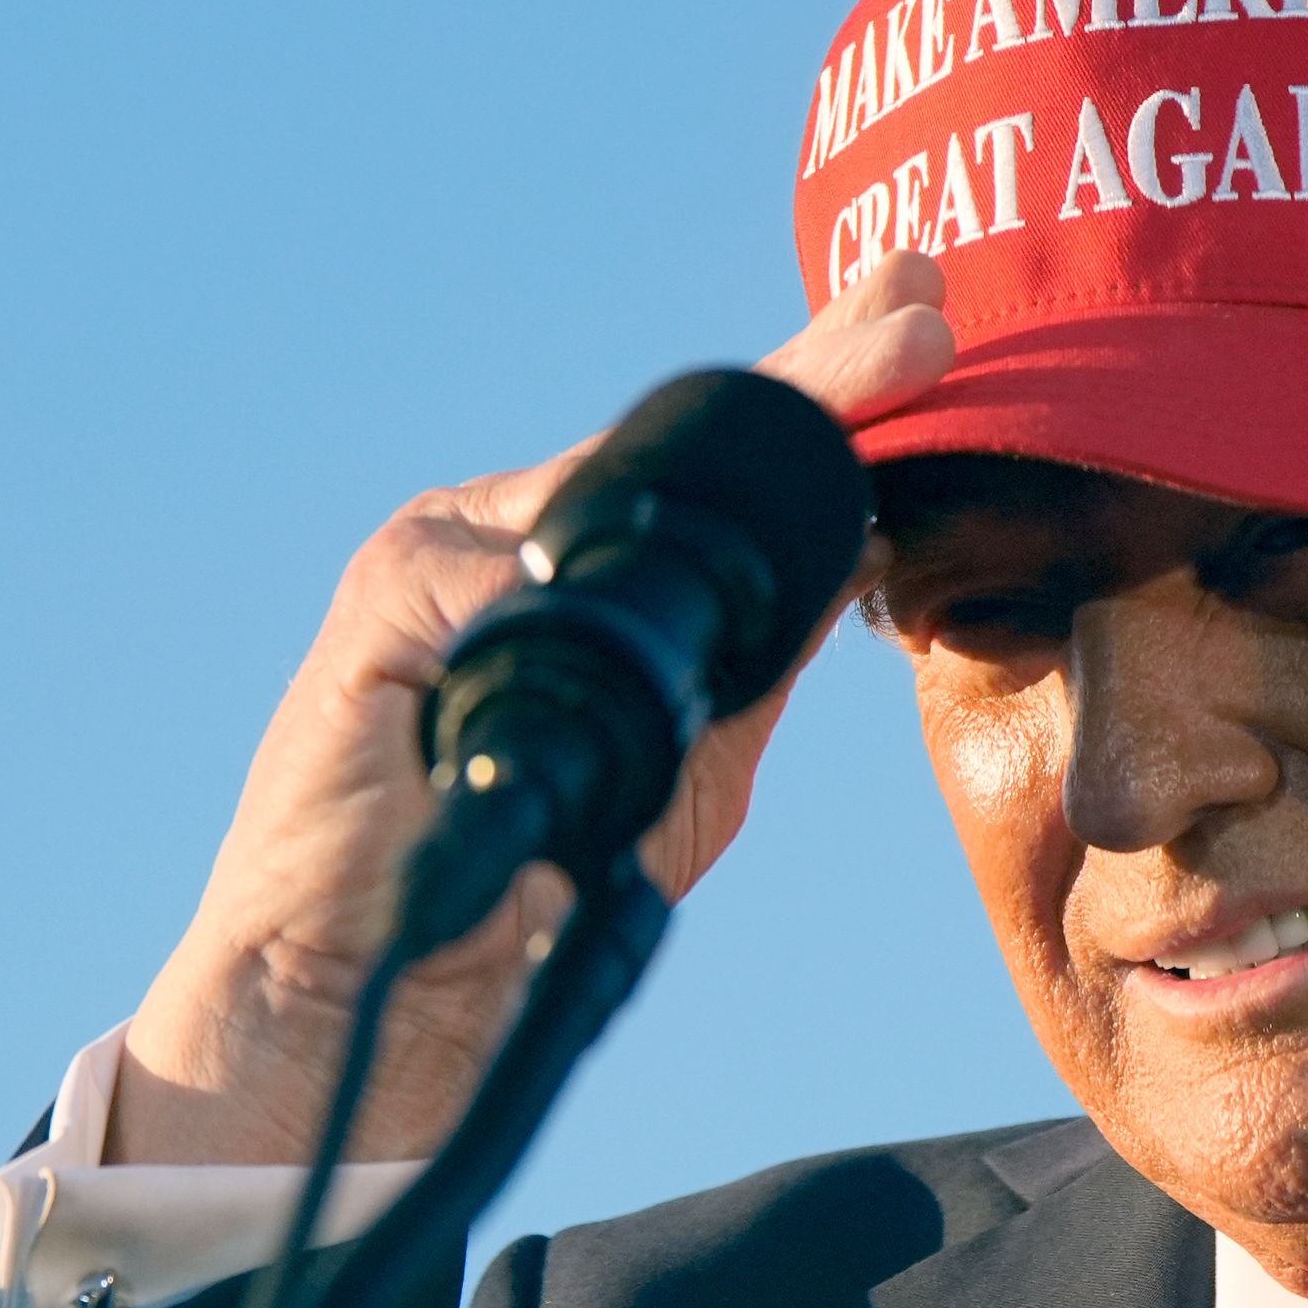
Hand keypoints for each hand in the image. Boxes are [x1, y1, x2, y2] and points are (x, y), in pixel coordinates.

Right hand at [104, 252, 955, 1166]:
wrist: (384, 1005)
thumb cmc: (524, 896)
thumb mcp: (688, 772)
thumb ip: (760, 664)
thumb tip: (865, 547)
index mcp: (568, 569)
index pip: (703, 476)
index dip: (818, 404)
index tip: (921, 328)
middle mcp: (499, 539)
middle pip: (668, 445)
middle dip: (811, 372)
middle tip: (922, 302)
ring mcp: (436, 558)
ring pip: (614, 480)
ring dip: (763, 409)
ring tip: (884, 354)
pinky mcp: (389, 605)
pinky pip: (532, 565)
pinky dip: (625, 573)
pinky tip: (736, 523)